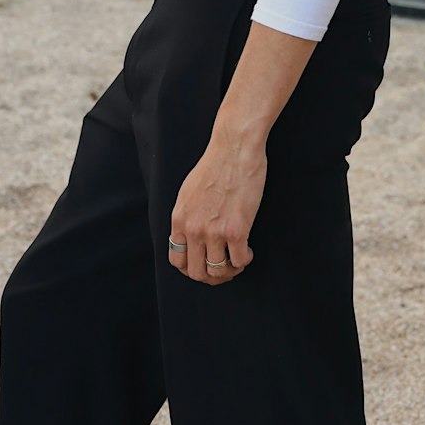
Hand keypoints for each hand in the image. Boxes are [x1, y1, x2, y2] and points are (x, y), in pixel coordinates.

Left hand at [168, 131, 266, 285]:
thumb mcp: (188, 191)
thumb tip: (190, 236)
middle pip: (196, 272)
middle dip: (210, 276)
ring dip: (229, 270)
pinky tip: (247, 250)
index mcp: (179, 219)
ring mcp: (214, 232)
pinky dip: (245, 260)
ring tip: (237, 258)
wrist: (235, 148)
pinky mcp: (237, 230)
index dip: (191, 268)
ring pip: (218, 271)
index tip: (203, 265)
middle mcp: (194, 229)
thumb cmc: (216, 163)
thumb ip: (187, 216)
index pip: (177, 260)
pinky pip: (240, 261)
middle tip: (222, 268)